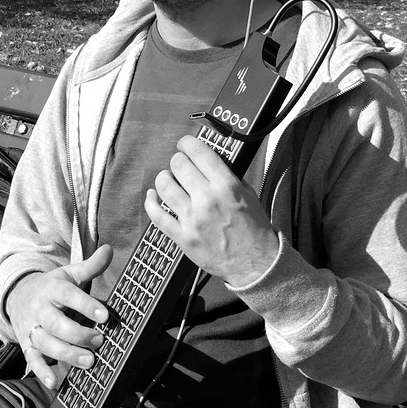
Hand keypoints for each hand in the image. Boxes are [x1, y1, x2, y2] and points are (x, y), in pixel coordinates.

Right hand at [6, 245, 112, 388]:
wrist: (18, 296)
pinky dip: (41, 372)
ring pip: (46, 343)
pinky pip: (32, 360)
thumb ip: (90, 265)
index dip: (86, 305)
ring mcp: (32, 328)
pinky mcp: (27, 345)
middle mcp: (41, 308)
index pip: (69, 295)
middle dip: (78, 334)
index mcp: (53, 288)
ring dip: (67, 354)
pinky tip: (55, 382)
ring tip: (89, 361)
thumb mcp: (69, 273)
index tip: (105, 315)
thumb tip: (109, 249)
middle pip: (56, 323)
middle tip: (100, 341)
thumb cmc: (52, 287)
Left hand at [144, 134, 278, 286]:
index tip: (185, 144)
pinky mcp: (183, 237)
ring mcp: (193, 219)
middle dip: (178, 160)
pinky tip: (153, 196)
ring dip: (164, 178)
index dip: (187, 143)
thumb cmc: (254, 230)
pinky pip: (157, 215)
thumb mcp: (249, 194)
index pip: (198, 152)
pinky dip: (151, 202)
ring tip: (168, 179)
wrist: (255, 264)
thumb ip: (229, 176)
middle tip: (180, 164)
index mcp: (226, 186)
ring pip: (164, 186)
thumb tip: (210, 160)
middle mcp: (207, 200)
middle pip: (178, 165)